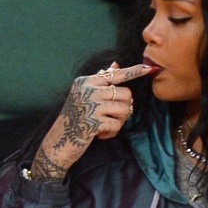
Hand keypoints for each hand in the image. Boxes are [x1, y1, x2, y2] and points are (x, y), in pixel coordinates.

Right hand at [31, 62, 151, 180]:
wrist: (59, 141)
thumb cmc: (74, 118)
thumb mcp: (83, 96)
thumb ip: (99, 81)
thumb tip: (115, 65)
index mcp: (85, 82)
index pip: (114, 75)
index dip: (133, 71)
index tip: (148, 68)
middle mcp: (87, 91)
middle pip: (125, 93)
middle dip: (125, 107)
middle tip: (112, 116)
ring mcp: (91, 106)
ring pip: (125, 109)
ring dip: (120, 120)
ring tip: (107, 125)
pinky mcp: (94, 122)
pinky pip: (117, 125)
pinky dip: (112, 133)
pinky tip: (101, 135)